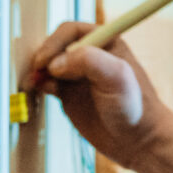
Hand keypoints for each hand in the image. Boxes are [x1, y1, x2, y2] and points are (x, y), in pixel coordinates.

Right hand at [23, 22, 172, 165]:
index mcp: (105, 42)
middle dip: (42, 57)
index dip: (54, 43)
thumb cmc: (137, 107)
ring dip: (37, 71)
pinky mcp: (69, 94)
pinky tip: (38, 91)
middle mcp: (89, 55)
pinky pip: (46, 83)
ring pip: (48, 65)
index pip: (70, 31)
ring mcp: (77, 75)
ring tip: (33, 84)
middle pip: (55, 46)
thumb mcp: (117, 78)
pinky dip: (38, 85)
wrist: (139, 141)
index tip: (45, 61)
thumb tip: (55, 63)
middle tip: (37, 74)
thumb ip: (89, 61)